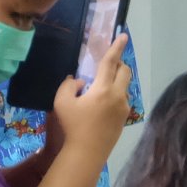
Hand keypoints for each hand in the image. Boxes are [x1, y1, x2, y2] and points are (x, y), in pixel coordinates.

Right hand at [49, 33, 131, 159]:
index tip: (123, 35)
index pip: (111, 62)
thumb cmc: (73, 125)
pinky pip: (122, 98)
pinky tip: (100, 104)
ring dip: (116, 80)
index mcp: (103, 88)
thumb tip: (79, 80)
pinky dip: (114, 93)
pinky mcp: (125, 117)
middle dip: (118, 63)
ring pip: (124, 86)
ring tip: (99, 87)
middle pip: (125, 71)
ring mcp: (124, 107)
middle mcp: (118, 95)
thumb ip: (68, 85)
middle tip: (106, 64)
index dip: (116, 47)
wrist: (87, 151)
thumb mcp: (62, 102)